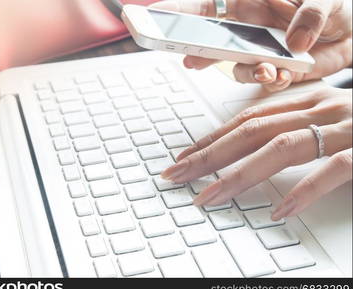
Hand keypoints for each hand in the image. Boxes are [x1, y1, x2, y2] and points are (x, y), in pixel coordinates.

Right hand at [150, 0, 351, 90]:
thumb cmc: (337, 6)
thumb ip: (312, 10)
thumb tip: (295, 40)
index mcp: (249, 1)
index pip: (207, 6)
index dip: (178, 12)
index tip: (154, 17)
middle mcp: (247, 27)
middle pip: (210, 41)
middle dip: (199, 52)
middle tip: (191, 61)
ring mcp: (258, 50)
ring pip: (235, 66)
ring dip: (246, 71)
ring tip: (267, 69)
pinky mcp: (272, 69)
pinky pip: (261, 79)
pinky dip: (271, 80)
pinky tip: (283, 73)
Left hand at [161, 87, 351, 218]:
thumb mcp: (326, 118)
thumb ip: (293, 127)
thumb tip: (250, 148)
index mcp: (308, 101)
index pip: (246, 118)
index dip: (211, 137)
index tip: (184, 156)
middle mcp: (321, 109)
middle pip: (250, 131)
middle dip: (208, 155)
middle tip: (175, 175)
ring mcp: (346, 128)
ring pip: (280, 148)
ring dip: (239, 174)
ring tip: (210, 197)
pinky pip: (333, 169)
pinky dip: (303, 190)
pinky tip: (278, 211)